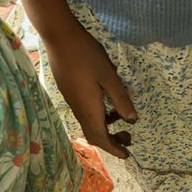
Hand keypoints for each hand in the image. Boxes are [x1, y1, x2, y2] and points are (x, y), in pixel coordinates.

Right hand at [46, 22, 136, 158]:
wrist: (58, 37)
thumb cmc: (86, 54)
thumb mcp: (109, 76)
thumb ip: (121, 99)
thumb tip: (132, 120)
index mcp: (90, 110)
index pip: (102, 139)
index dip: (115, 150)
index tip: (127, 155)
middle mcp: (80, 110)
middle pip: (95, 136)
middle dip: (112, 141)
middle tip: (128, 138)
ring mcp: (73, 102)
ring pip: (90, 124)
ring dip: (106, 128)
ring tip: (121, 120)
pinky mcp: (70, 93)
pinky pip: (86, 113)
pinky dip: (100, 116)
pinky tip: (108, 104)